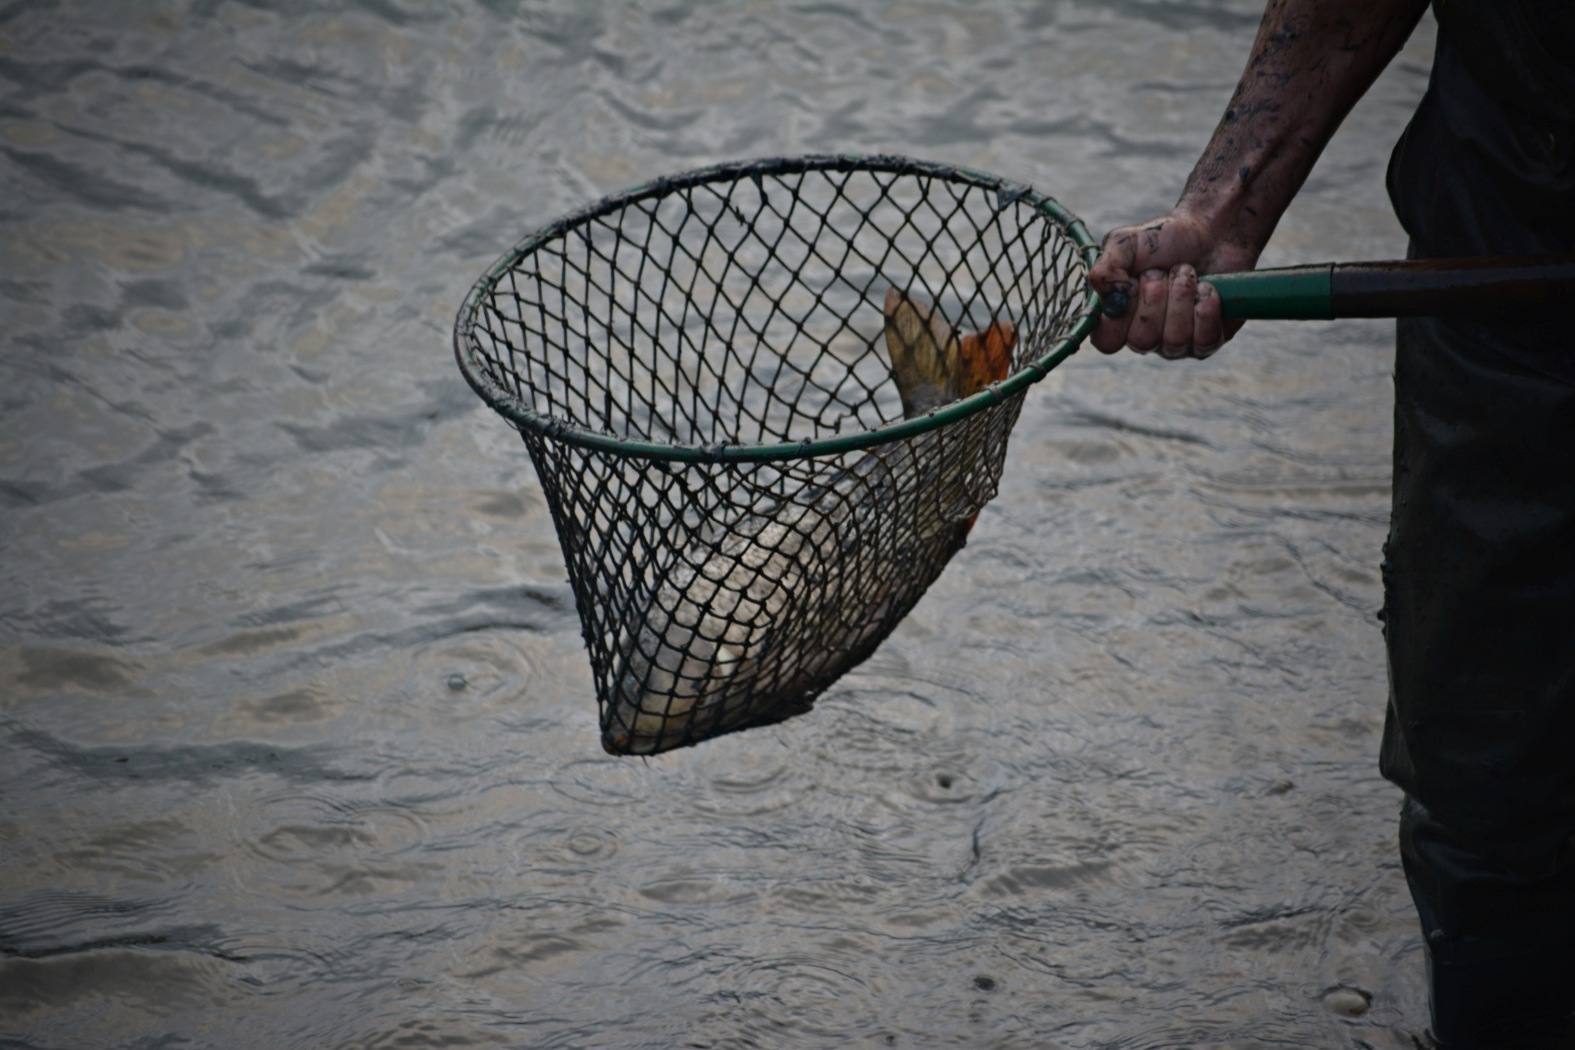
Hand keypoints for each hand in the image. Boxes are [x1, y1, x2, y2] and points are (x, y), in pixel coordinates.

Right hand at [1087, 208, 1257, 359]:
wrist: (1212, 232)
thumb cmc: (1165, 240)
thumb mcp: (1124, 244)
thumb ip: (1104, 269)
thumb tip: (1108, 295)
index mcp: (1120, 317)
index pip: (1107, 342)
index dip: (1119, 317)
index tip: (1131, 285)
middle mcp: (1145, 335)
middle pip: (1142, 341)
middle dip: (1155, 297)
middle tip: (1162, 272)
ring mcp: (1176, 343)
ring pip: (1175, 339)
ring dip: (1182, 296)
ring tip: (1187, 274)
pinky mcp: (1208, 341)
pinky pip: (1205, 340)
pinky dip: (1207, 306)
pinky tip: (1207, 288)